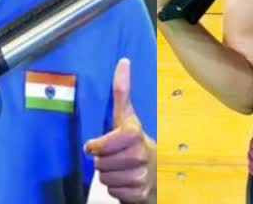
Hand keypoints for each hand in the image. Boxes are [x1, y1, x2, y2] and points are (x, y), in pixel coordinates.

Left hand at [84, 59, 154, 202]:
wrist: (158, 171)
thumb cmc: (135, 141)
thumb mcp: (126, 116)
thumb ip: (122, 90)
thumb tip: (123, 62)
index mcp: (135, 133)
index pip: (106, 143)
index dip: (97, 146)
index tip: (94, 145)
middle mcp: (141, 154)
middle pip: (101, 164)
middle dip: (102, 161)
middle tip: (113, 156)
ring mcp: (141, 175)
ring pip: (105, 179)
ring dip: (108, 175)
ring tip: (120, 168)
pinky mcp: (139, 193)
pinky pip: (113, 192)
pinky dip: (116, 188)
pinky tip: (125, 180)